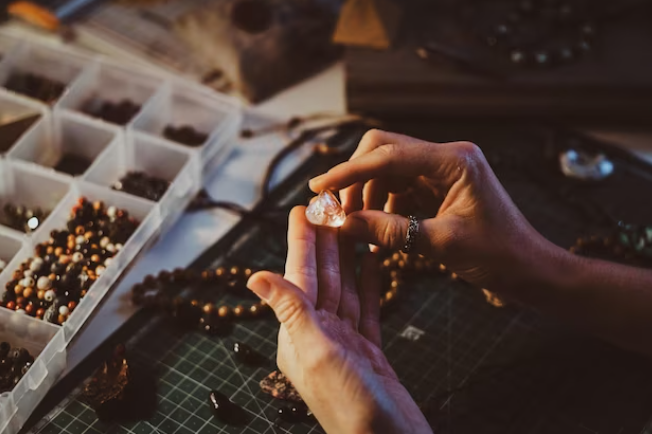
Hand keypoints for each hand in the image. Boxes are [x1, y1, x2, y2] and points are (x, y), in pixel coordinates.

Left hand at [247, 207, 431, 433]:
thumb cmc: (350, 406)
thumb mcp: (316, 353)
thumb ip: (289, 311)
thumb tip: (253, 276)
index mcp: (299, 334)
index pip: (299, 277)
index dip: (301, 242)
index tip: (303, 209)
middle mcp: (319, 335)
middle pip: (322, 278)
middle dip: (324, 242)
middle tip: (329, 206)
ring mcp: (345, 343)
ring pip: (345, 288)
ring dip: (347, 257)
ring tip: (351, 225)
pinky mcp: (369, 350)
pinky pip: (367, 308)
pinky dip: (370, 284)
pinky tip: (372, 263)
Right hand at [309, 129, 564, 294]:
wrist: (530, 269)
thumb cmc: (499, 255)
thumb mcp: (441, 244)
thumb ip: (389, 232)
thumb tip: (343, 225)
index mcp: (454, 160)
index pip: (387, 155)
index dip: (348, 171)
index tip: (319, 187)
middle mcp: (448, 156)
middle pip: (384, 151)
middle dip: (356, 179)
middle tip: (337, 211)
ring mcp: (444, 170)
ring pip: (389, 170)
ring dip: (368, 195)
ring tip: (358, 228)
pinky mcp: (441, 186)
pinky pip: (401, 188)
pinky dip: (384, 206)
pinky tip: (378, 232)